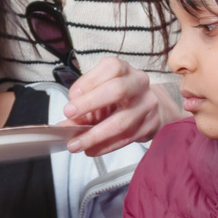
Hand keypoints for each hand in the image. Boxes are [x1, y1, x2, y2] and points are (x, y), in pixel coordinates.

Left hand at [58, 58, 183, 156]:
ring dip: (95, 136)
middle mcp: (138, 83)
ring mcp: (147, 105)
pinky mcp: (150, 125)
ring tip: (76, 144)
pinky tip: (92, 149)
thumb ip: (83, 102)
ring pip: (122, 122)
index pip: (110, 68)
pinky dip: (106, 146)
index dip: (88, 82)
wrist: (150, 106)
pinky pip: (126, 139)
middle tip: (70, 115)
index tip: (71, 97)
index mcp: (124, 69)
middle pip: (118, 90)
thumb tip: (67, 122)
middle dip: (90, 103)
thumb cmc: (119, 96)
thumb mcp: (100, 90)